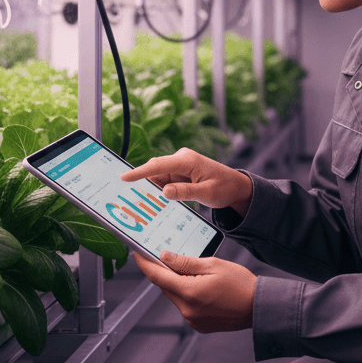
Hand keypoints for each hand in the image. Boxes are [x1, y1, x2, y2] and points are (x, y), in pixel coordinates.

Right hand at [123, 147, 252, 215]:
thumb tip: (164, 191)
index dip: (139, 172)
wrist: (237, 187)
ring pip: (159, 177)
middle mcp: (182, 159)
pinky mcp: (181, 173)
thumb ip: (185, 192)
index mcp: (188, 160)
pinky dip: (160, 191)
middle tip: (129, 197)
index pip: (158, 165)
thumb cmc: (225, 188)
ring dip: (152, 189)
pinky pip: (165, 181)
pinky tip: (156, 202)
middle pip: (155, 170)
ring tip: (141, 203)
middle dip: (143, 183)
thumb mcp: (206, 193)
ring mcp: (180, 166)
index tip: (124, 177)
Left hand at [133, 250, 256, 332]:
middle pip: (165, 287)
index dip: (145, 264)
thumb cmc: (240, 284)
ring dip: (177, 282)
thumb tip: (164, 257)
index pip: (157, 277)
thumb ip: (186, 262)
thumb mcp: (213, 265)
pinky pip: (185, 306)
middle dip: (164, 271)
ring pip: (175, 296)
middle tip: (166, 256)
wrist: (258, 307)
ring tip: (192, 270)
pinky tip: (200, 285)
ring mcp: (192, 320)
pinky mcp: (199, 325)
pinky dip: (187, 293)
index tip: (137, 253)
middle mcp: (187, 310)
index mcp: (189, 292)